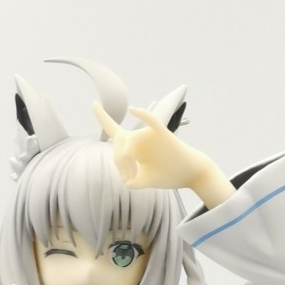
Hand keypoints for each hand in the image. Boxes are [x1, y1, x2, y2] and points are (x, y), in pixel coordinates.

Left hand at [93, 101, 210, 192]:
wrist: (190, 173)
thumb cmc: (168, 175)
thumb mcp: (145, 181)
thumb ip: (132, 180)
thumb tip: (126, 180)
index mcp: (134, 144)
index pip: (114, 129)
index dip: (102, 117)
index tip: (93, 103)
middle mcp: (140, 136)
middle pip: (118, 144)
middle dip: (118, 163)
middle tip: (129, 178)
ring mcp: (150, 135)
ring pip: (127, 144)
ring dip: (125, 162)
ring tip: (134, 177)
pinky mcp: (163, 134)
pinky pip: (151, 120)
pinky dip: (142, 113)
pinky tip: (132, 109)